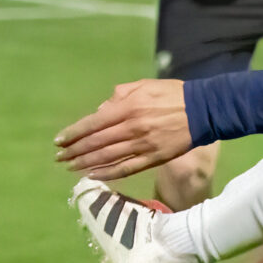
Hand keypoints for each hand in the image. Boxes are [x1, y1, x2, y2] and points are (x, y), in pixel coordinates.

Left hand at [55, 79, 192, 179]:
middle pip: (96, 143)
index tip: (59, 141)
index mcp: (127, 108)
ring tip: (71, 168)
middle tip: (59, 157)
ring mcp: (142, 146)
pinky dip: (108, 174)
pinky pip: (126, 168)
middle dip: (74, 151)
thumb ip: (119, 95)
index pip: (93, 124)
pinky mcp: (153, 158)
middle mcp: (131, 128)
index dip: (74, 133)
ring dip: (86, 164)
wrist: (203, 110)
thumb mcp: (143, 85)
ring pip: (107, 158)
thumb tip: (100, 111)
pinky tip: (94, 176)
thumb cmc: (172, 94)